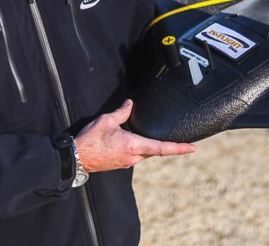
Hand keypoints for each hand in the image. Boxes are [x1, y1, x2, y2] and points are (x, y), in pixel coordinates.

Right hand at [73, 99, 194, 172]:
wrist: (76, 158)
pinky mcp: (120, 164)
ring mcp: (126, 162)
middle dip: (164, 144)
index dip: (178, 148)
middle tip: (177, 140)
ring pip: (144, 153)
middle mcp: (132, 157)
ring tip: (145, 134)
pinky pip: (134, 155)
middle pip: (154, 150)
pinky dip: (138, 147)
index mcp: (132, 145)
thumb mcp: (107, 120)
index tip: (192, 149)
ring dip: (148, 144)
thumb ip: (122, 112)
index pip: (161, 147)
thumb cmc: (90, 139)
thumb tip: (131, 104)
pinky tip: (131, 139)